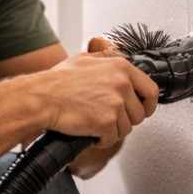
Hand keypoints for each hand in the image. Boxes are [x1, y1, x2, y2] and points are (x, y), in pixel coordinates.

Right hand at [41, 45, 158, 146]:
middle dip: (126, 120)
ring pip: (127, 128)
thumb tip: (116, 53)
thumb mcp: (85, 59)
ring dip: (112, 131)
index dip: (148, 104)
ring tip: (95, 124)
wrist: (41, 98)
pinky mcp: (106, 122)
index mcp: (121, 67)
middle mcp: (122, 84)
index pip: (151, 90)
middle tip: (109, 120)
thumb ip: (106, 58)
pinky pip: (112, 139)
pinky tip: (90, 132)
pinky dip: (102, 140)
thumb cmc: (57, 81)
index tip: (143, 110)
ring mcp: (115, 103)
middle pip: (139, 113)